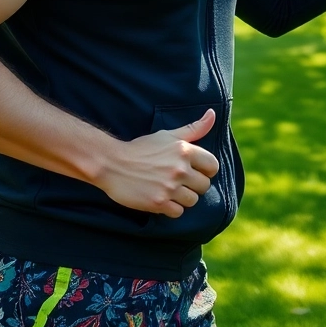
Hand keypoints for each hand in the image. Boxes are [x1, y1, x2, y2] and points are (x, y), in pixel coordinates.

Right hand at [94, 109, 220, 217]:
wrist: (112, 163)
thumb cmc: (142, 148)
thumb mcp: (168, 135)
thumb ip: (194, 128)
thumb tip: (212, 114)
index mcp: (184, 151)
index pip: (213, 166)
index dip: (206, 170)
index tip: (195, 171)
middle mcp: (179, 169)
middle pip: (204, 186)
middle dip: (194, 185)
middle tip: (179, 182)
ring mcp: (169, 187)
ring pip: (193, 200)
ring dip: (183, 198)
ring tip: (170, 191)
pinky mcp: (158, 203)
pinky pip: (178, 212)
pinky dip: (172, 209)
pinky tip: (162, 200)